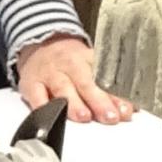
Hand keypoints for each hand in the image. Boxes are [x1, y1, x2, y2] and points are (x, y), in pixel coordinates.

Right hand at [12, 35, 131, 126]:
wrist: (41, 44)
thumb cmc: (71, 62)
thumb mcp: (92, 68)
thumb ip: (110, 90)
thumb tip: (130, 109)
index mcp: (89, 61)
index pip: (105, 78)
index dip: (117, 95)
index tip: (126, 110)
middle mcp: (70, 66)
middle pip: (86, 83)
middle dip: (99, 101)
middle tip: (110, 116)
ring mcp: (50, 75)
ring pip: (62, 89)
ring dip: (73, 104)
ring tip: (84, 117)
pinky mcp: (31, 84)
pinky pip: (36, 97)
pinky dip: (42, 108)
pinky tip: (50, 117)